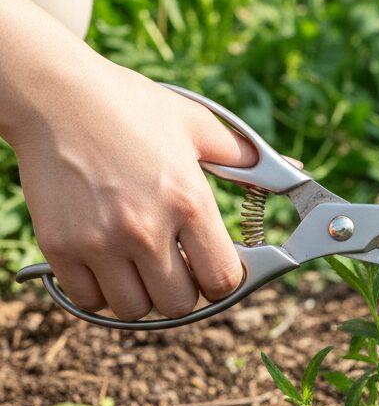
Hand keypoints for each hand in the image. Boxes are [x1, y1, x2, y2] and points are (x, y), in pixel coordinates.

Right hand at [13, 59, 253, 320]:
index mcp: (189, 201)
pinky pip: (90, 301)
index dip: (224, 279)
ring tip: (142, 264)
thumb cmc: (132, 107)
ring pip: (135, 310)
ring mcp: (100, 242)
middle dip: (186, 290)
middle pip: (181, 305)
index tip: (215, 265)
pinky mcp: (61, 247)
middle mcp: (147, 228)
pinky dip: (102, 292)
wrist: (56, 95)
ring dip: (144, 295)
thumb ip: (249, 160)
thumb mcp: (199, 126)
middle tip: (178, 264)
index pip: (223, 280)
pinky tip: (108, 263)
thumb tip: (296, 172)